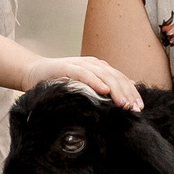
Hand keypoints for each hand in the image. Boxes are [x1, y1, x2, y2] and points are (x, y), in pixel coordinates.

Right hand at [24, 55, 142, 110]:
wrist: (35, 72)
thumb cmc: (61, 83)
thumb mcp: (85, 87)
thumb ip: (102, 91)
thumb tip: (124, 99)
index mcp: (101, 69)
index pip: (121, 80)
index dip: (132, 93)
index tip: (139, 108)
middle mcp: (94, 64)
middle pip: (116, 77)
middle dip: (128, 94)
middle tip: (135, 109)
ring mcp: (81, 64)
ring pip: (104, 75)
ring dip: (116, 89)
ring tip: (124, 103)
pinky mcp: (67, 66)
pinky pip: (84, 73)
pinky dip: (95, 81)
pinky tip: (104, 90)